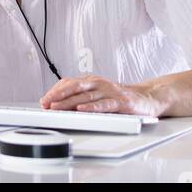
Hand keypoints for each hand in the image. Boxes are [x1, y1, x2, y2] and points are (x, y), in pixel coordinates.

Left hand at [38, 74, 165, 115]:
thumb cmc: (120, 98)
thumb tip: (60, 105)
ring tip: (57, 107)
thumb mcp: (99, 95)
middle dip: (58, 95)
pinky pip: (104, 104)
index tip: (44, 100)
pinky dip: (92, 107)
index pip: (70, 83)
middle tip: (46, 103)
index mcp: (93, 81)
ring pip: (86, 96)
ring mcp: (110, 92)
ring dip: (69, 103)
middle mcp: (100, 84)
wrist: (147, 98)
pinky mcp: (121, 102)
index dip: (56, 91)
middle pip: (75, 87)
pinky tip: (82, 110)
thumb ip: (82, 97)